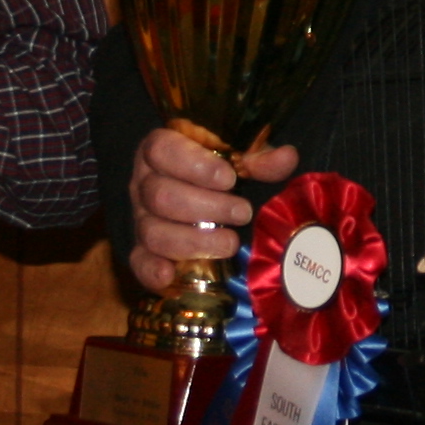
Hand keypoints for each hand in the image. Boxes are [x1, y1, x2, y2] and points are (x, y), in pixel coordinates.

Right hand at [129, 127, 300, 294]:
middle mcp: (144, 184)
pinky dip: (151, 270)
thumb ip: (260, 158)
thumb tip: (287, 158)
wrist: (202, 199)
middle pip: (160, 195)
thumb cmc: (220, 173)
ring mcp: (141, 219)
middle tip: (243, 213)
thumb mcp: (240, 159)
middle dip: (205, 207)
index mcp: (162, 150)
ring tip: (230, 244)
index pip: (162, 150)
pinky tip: (169, 275)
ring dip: (193, 241)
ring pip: (153, 231)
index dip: (194, 165)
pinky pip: (137, 262)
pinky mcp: (141, 251)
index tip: (229, 178)